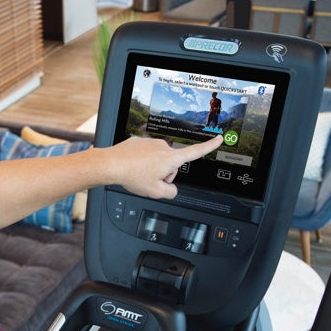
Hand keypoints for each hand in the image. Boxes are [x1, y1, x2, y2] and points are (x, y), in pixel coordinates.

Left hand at [104, 135, 222, 198]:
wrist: (112, 164)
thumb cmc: (132, 176)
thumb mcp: (156, 192)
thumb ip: (170, 193)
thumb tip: (171, 189)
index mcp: (171, 158)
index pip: (196, 152)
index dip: (209, 146)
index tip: (219, 138)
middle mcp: (163, 147)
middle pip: (171, 164)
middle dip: (164, 174)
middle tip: (150, 181)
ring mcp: (151, 143)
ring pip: (157, 160)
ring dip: (151, 169)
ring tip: (138, 174)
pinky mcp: (139, 141)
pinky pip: (145, 155)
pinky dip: (141, 162)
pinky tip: (132, 167)